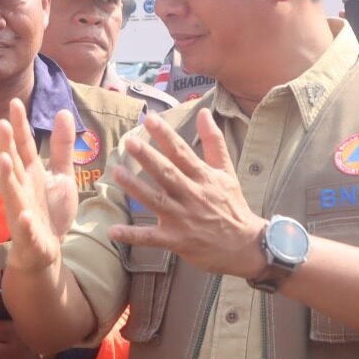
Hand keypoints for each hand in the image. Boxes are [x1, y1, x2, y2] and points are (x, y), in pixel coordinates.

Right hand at [0, 98, 78, 273]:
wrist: (46, 250)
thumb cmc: (51, 212)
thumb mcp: (62, 176)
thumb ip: (62, 147)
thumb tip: (63, 112)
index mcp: (31, 174)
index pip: (24, 146)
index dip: (20, 126)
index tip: (14, 103)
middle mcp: (22, 189)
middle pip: (13, 164)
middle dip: (7, 145)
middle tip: (1, 124)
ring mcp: (22, 211)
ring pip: (11, 193)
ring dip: (7, 177)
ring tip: (3, 160)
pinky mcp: (28, 235)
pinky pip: (25, 229)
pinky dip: (24, 224)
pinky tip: (24, 216)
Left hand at [107, 111, 267, 277]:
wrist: (245, 245)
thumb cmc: (232, 205)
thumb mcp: (226, 172)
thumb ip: (213, 141)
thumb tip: (205, 113)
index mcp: (204, 177)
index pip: (182, 153)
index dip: (166, 136)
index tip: (150, 120)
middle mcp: (192, 195)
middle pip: (167, 174)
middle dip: (148, 158)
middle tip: (130, 142)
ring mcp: (183, 218)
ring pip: (156, 201)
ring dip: (135, 187)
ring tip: (117, 173)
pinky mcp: (176, 240)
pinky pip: (150, 238)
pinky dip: (132, 235)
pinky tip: (112, 231)